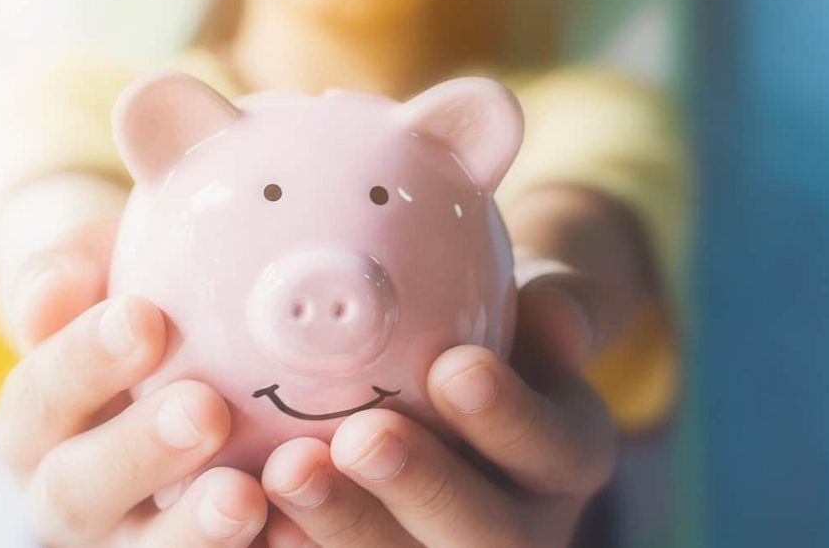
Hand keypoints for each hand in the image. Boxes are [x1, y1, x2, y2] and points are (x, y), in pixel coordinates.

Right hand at [0, 175, 268, 545]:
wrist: (190, 361)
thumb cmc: (144, 311)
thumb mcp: (103, 277)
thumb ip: (70, 274)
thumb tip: (54, 285)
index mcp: (37, 424)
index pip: (41, 398)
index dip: (83, 362)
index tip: (142, 317)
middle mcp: (72, 493)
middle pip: (76, 492)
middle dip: (138, 453)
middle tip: (204, 411)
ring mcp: (135, 536)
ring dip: (193, 529)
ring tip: (244, 496)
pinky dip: (264, 547)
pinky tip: (297, 523)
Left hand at [260, 274, 614, 546]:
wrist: (461, 376)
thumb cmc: (495, 329)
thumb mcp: (538, 305)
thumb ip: (556, 307)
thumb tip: (558, 320)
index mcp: (567, 457)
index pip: (554, 447)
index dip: (508, 418)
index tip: (455, 367)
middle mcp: (525, 523)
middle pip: (488, 533)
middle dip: (424, 487)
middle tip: (361, 436)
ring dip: (351, 528)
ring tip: (287, 472)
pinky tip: (261, 521)